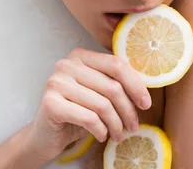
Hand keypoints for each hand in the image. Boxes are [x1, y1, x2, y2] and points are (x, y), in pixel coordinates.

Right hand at [24, 48, 151, 161]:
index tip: (145, 104)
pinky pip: (89, 118)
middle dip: (128, 111)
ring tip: (118, 135)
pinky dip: (101, 131)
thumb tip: (146, 86)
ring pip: (102, 105)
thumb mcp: (97, 94)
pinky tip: (101, 135)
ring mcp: (56, 83)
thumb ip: (114, 83)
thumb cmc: (77, 113)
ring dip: (116, 125)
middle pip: (112, 87)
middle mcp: (66, 65)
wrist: (46, 134)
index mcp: (80, 56)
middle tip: (133, 127)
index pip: (116, 64)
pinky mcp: (51, 104)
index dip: (136, 85)